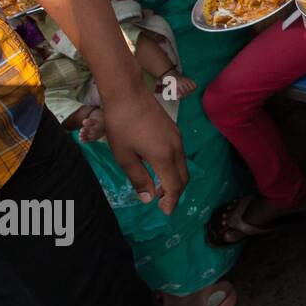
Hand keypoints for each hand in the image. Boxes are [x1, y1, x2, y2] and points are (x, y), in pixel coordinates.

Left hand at [101, 87, 188, 213]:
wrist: (128, 93)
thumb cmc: (121, 125)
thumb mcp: (124, 156)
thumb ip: (138, 179)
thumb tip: (147, 198)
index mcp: (164, 157)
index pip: (174, 186)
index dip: (171, 202)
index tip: (164, 212)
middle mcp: (176, 148)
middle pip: (183, 177)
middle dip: (175, 192)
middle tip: (160, 202)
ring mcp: (177, 137)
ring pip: (182, 165)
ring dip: (174, 179)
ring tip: (157, 185)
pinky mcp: (174, 130)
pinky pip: (179, 154)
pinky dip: (173, 167)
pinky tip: (158, 166)